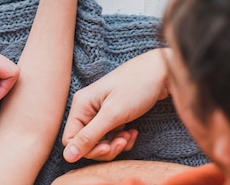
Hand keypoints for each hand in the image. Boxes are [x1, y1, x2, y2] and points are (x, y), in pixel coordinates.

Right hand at [61, 48, 170, 162]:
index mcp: (81, 105)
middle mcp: (88, 108)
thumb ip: (90, 136)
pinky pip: (112, 136)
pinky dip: (122, 138)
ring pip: (101, 141)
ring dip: (116, 144)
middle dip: (105, 147)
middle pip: (86, 142)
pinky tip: (133, 132)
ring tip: (129, 136)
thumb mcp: (113, 114)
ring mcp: (101, 112)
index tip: (107, 149)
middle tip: (122, 142)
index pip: (71, 139)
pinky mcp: (114, 115)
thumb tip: (68, 157)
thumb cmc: (137, 86)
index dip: (87, 149)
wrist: (162, 72)